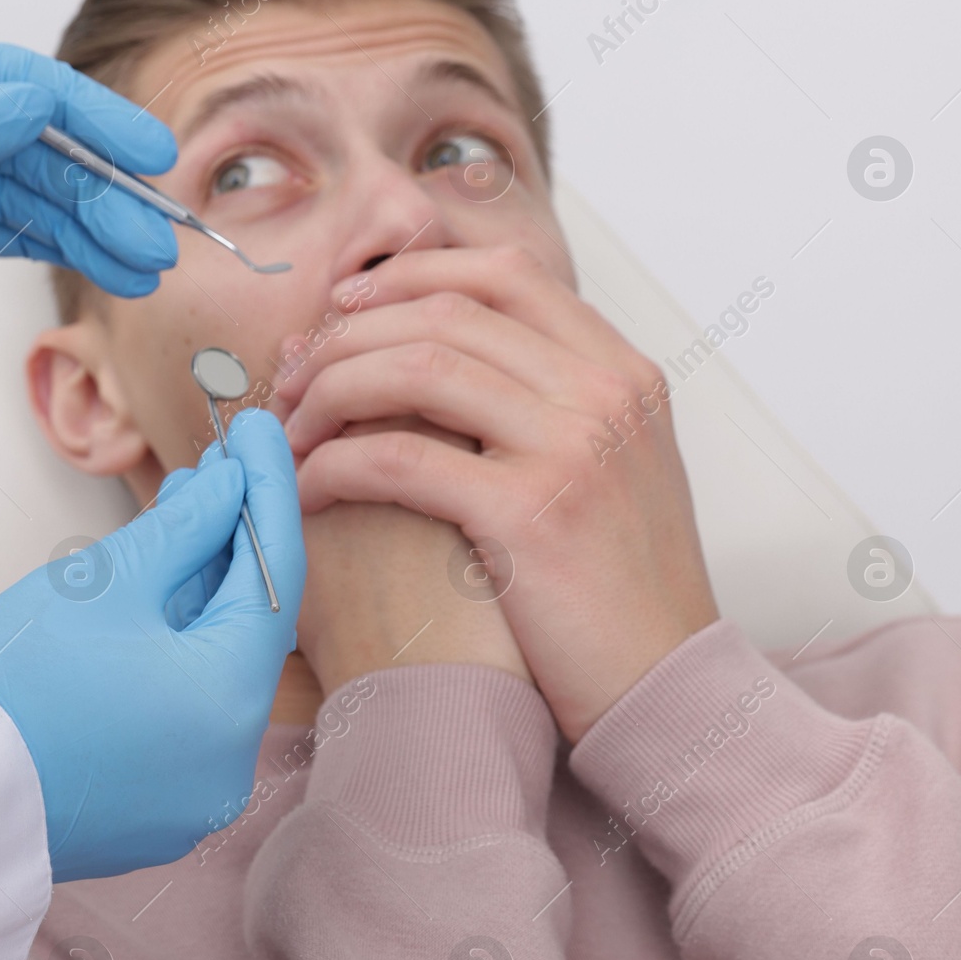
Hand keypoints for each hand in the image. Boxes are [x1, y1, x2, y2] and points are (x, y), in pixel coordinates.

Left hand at [0, 45, 177, 444]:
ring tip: (143, 269)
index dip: (87, 113)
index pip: (9, 83)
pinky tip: (98, 268)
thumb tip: (37, 99)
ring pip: (22, 196)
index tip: (149, 153)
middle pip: (27, 147)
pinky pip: (2, 232)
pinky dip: (51, 247)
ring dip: (86, 228)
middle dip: (98, 191)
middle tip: (158, 239)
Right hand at [0, 409, 303, 881]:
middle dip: (232, 537)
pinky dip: (176, 641)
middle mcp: (227, 762)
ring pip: (213, 663)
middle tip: (219, 461)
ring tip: (183, 505)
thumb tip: (230, 486)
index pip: (274, 577)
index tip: (257, 430)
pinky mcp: (153, 802)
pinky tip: (158, 580)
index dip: (267, 492)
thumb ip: (185, 528)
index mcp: (228, 706)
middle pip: (247, 624)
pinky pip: (183, 704)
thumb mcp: (105, 581)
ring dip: (201, 584)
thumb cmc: (3, 685)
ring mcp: (190, 791)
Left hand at [274, 246, 717, 742]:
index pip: (504, 274)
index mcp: (623, 371)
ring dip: (331, 392)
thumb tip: (424, 346)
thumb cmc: (620, 587)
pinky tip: (308, 489)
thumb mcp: (612, 466)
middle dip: (348, 338)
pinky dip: (335, 465)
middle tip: (294, 382)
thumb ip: (545, 400)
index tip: (347, 307)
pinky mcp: (530, 513)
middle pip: (445, 313)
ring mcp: (573, 447)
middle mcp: (605, 392)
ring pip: (415, 369)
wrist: (668, 685)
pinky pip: (397, 458)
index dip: (410, 275)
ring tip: (292, 431)